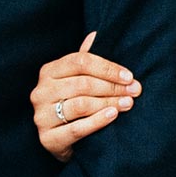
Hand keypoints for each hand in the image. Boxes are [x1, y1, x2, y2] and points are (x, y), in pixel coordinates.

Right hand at [33, 32, 137, 160]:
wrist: (61, 142)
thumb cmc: (73, 104)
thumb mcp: (77, 80)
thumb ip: (85, 60)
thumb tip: (96, 34)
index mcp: (48, 72)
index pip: (79, 61)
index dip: (107, 67)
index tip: (129, 76)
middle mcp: (41, 92)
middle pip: (82, 83)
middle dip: (113, 86)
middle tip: (134, 91)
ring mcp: (41, 116)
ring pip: (81, 104)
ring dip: (109, 103)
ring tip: (128, 103)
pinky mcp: (47, 138)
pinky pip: (76, 128)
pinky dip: (98, 121)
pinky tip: (113, 115)